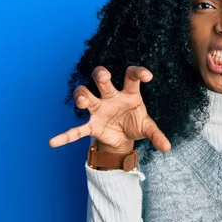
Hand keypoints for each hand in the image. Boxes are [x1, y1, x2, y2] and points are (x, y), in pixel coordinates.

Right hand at [48, 65, 170, 151]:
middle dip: (101, 75)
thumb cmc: (135, 123)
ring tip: (82, 102)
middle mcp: (111, 97)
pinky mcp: (92, 125)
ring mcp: (99, 110)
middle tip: (104, 75)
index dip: (138, 72)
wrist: (123, 138)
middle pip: (102, 80)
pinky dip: (65, 136)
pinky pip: (76, 130)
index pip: (131, 77)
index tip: (148, 76)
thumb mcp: (148, 128)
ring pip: (86, 96)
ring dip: (82, 96)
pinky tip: (53, 142)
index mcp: (129, 94)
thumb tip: (167, 148)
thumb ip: (157, 135)